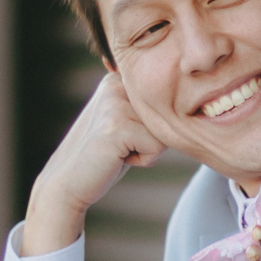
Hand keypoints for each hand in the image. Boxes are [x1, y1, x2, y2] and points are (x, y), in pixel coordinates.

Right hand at [22, 72, 164, 254]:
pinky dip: (143, 160)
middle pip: (167, 114)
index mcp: (118, 79)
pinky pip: (157, 147)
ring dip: (148, 150)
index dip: (151, 127)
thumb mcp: (127, 122)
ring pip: (164, 131)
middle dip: (151, 138)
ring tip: (119, 151)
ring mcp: (115, 103)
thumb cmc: (104, 156)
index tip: (122, 134)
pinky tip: (117, 158)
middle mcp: (116, 84)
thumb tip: (191, 94)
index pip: (165, 101)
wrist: (69, 182)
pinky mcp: (118, 126)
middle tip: (121, 146)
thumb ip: (147, 107)